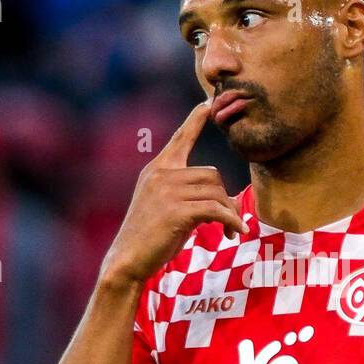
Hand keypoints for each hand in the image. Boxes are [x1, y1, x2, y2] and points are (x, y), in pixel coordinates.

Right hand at [100, 100, 245, 288]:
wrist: (127, 260)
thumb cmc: (149, 238)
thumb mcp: (165, 207)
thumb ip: (185, 194)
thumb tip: (222, 198)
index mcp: (157, 170)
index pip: (180, 138)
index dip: (195, 120)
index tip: (208, 103)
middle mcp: (162, 174)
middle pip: (212, 175)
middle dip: (226, 199)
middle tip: (230, 222)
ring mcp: (168, 191)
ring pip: (216, 192)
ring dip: (229, 213)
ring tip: (229, 232)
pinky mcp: (177, 211)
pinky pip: (216, 209)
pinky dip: (231, 221)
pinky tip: (236, 233)